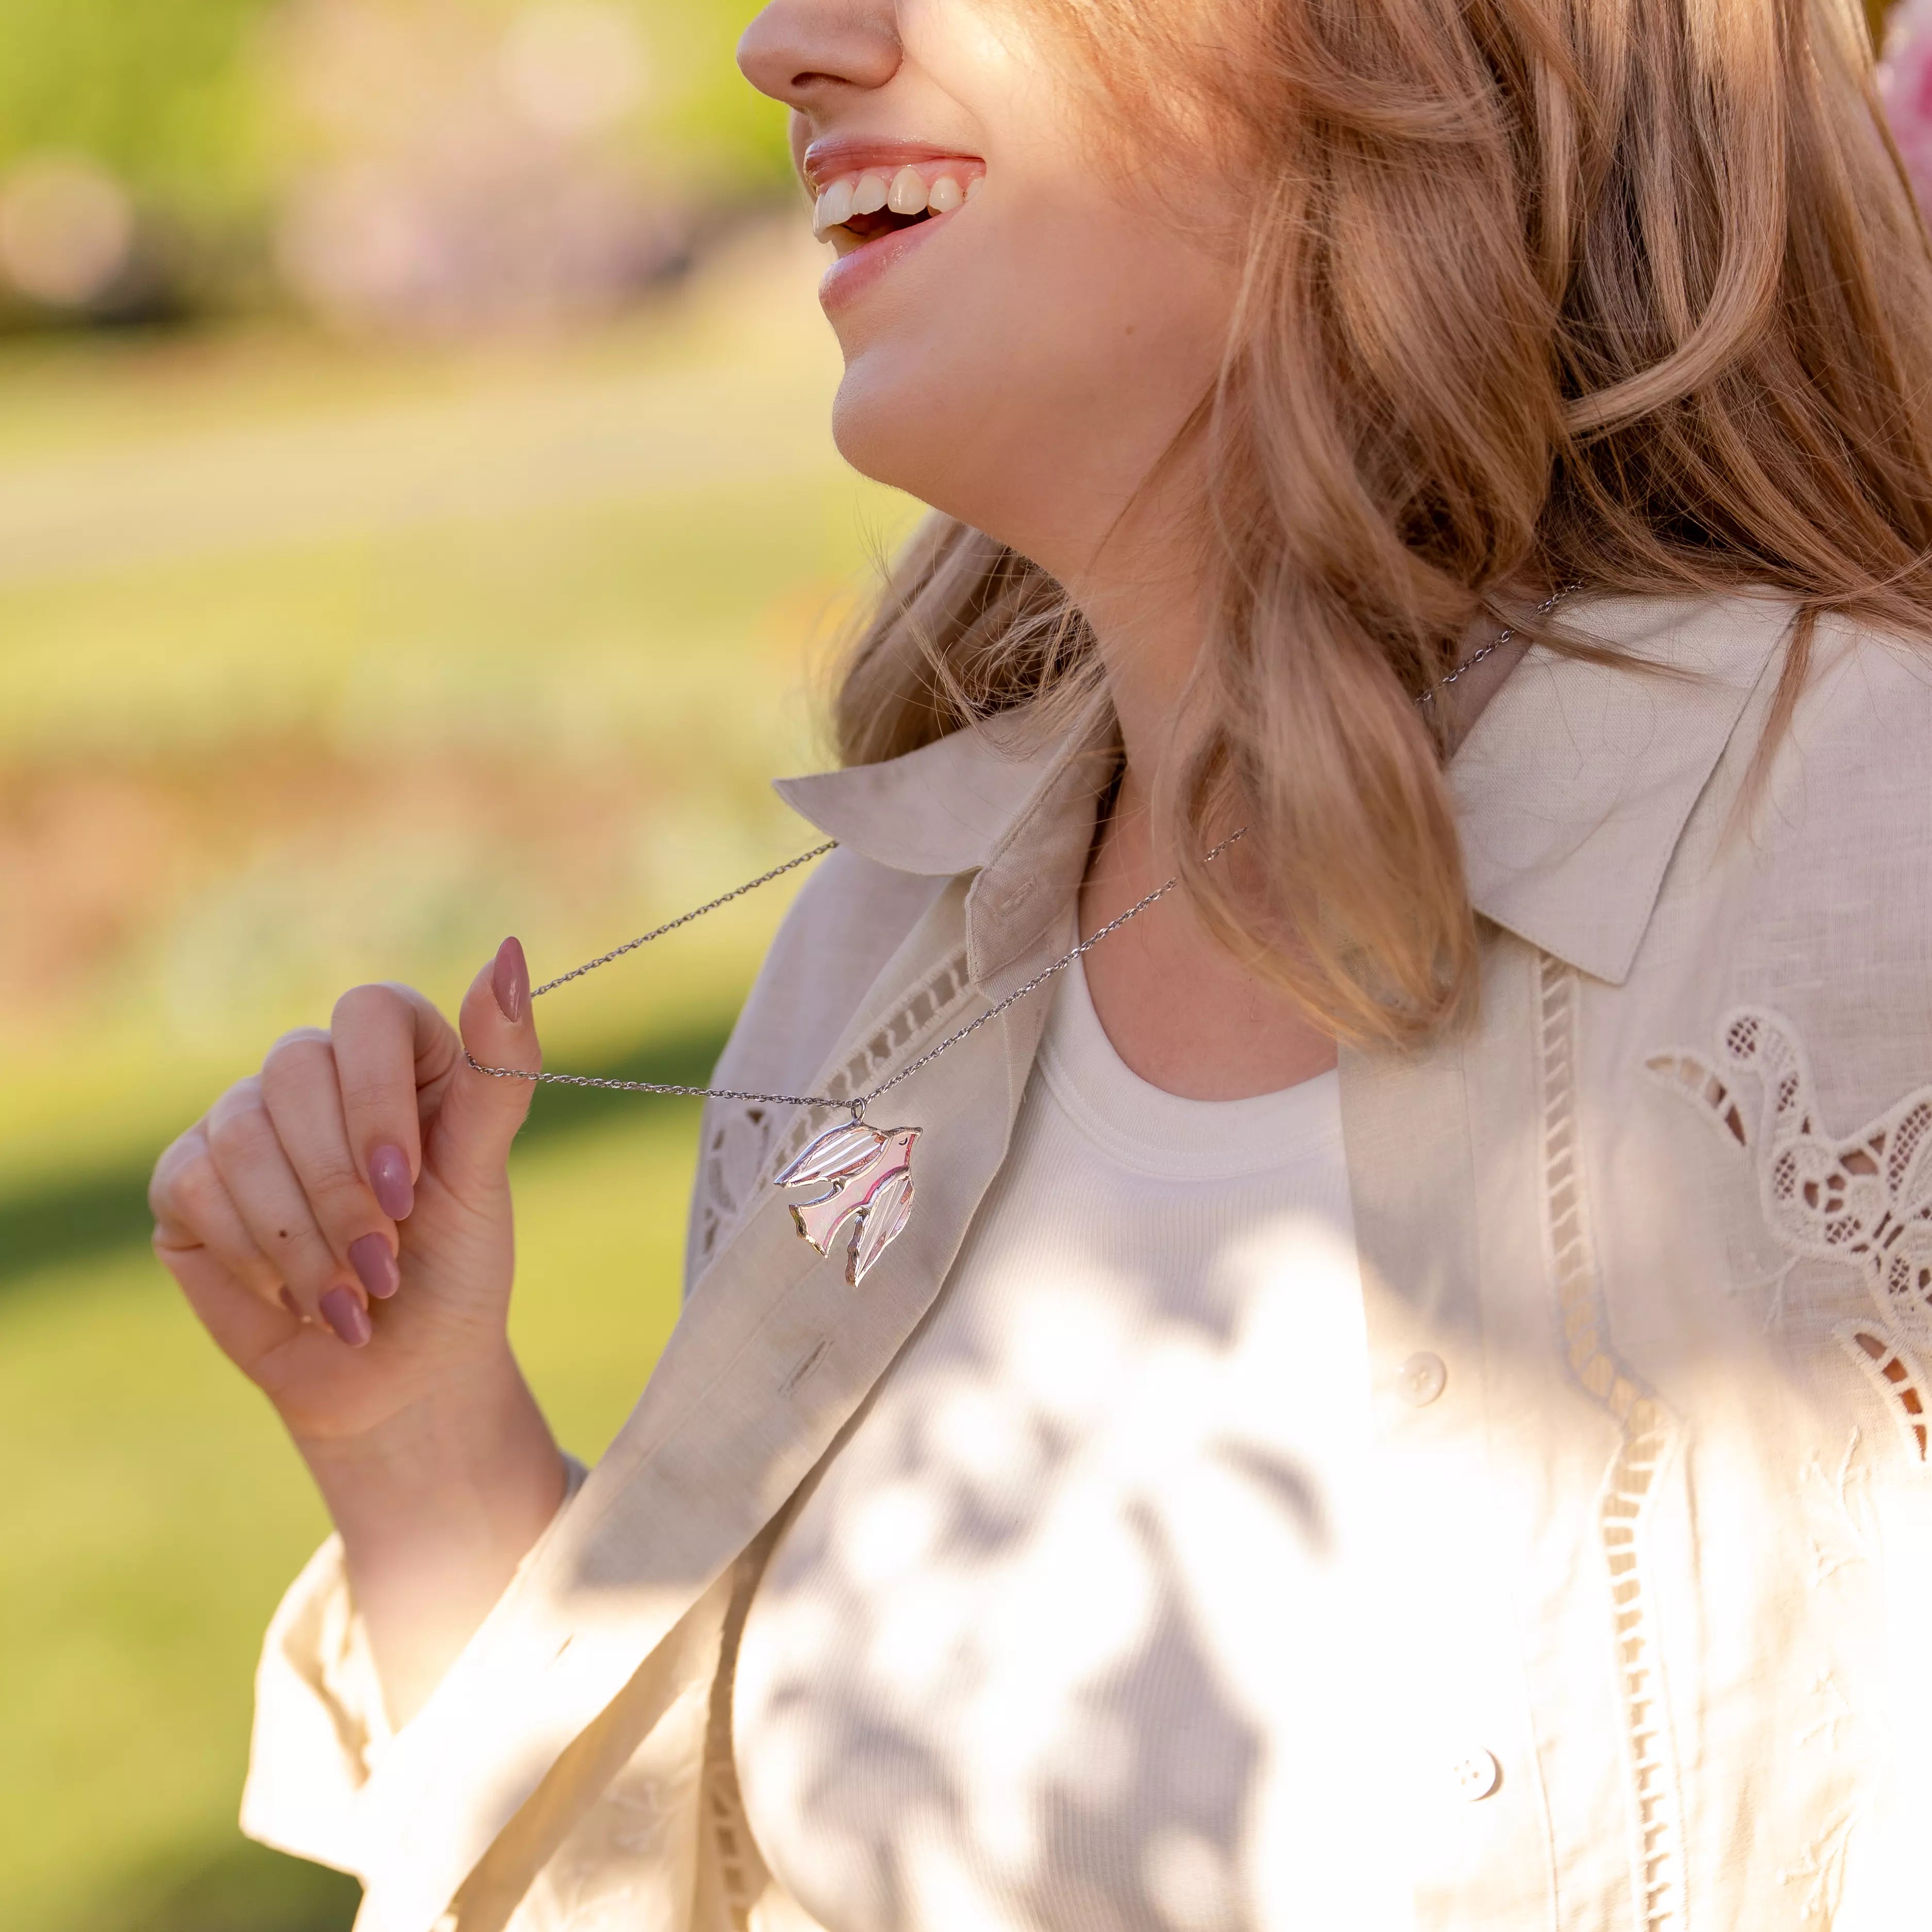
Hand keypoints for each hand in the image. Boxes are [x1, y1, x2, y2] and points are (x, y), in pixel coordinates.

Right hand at [150, 938, 541, 1446]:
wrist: (401, 1371)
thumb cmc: (455, 1262)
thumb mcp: (485, 1169)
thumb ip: (500, 1067)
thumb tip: (511, 954)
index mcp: (397, 1052)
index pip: (370, 1012)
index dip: (379, 1096)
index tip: (408, 1183)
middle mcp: (315, 1073)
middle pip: (296, 1070)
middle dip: (344, 1185)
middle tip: (386, 1259)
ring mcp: (243, 1121)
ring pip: (242, 1134)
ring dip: (304, 1235)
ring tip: (352, 1292)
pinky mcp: (187, 1179)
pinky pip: (194, 1184)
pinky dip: (256, 1255)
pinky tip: (298, 1297)